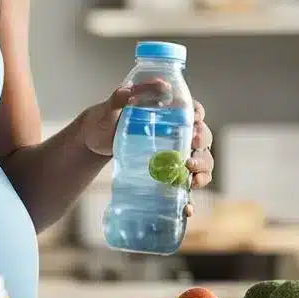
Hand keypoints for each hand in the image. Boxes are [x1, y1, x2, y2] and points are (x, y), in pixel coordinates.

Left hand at [79, 84, 213, 217]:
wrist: (95, 142)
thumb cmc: (105, 120)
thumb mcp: (110, 108)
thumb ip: (119, 98)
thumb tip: (128, 90)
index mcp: (170, 112)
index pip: (194, 109)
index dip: (198, 114)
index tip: (194, 120)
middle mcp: (178, 133)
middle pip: (203, 137)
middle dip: (202, 143)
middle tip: (191, 147)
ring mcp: (176, 155)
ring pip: (202, 162)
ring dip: (203, 171)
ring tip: (192, 179)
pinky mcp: (168, 174)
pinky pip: (186, 185)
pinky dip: (190, 197)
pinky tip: (186, 207)